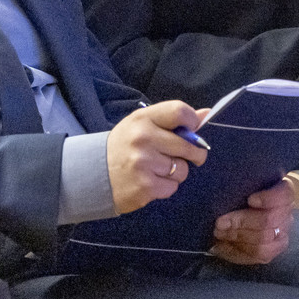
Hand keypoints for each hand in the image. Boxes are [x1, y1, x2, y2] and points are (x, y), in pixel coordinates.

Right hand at [105, 101, 208, 215]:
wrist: (92, 174)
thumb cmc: (124, 146)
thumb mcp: (143, 124)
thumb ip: (173, 119)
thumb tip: (206, 114)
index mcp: (142, 119)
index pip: (179, 111)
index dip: (193, 122)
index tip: (192, 130)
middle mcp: (143, 139)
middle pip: (189, 145)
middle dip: (194, 153)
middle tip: (185, 156)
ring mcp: (143, 164)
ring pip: (183, 169)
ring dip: (176, 172)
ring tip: (157, 169)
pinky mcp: (145, 187)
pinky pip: (173, 186)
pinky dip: (166, 186)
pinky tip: (150, 181)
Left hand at [211, 179, 294, 265]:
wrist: (248, 210)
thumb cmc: (245, 192)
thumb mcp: (245, 184)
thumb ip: (241, 183)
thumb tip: (222, 181)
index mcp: (284, 193)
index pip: (284, 196)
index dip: (268, 199)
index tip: (250, 199)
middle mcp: (286, 215)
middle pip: (269, 221)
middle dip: (242, 222)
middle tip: (220, 222)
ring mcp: (281, 236)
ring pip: (263, 243)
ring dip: (237, 238)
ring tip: (218, 233)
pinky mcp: (272, 252)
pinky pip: (256, 257)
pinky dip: (236, 252)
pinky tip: (221, 246)